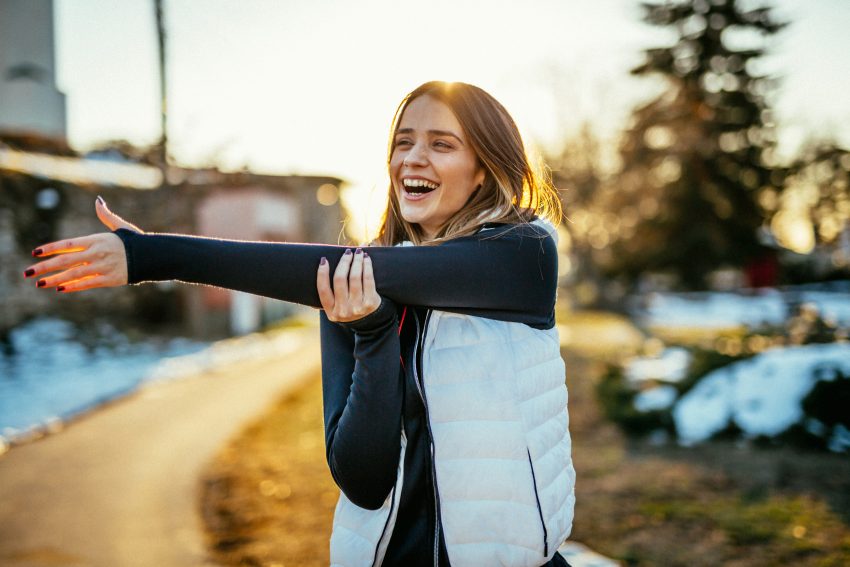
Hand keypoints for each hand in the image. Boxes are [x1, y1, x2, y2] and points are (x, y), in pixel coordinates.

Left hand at [23, 197, 142, 292]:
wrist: (154, 256)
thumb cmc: (136, 241)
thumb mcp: (120, 226)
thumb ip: (106, 215)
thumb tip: (98, 200)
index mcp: (97, 239)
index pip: (68, 244)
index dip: (50, 248)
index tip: (35, 252)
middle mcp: (97, 253)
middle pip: (65, 260)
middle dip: (44, 267)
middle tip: (28, 272)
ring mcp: (102, 267)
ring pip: (73, 274)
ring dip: (54, 279)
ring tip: (39, 284)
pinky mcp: (109, 279)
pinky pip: (87, 283)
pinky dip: (73, 286)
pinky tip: (60, 289)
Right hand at [317, 248, 380, 322]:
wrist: (371, 322)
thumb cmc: (350, 309)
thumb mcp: (336, 309)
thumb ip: (326, 297)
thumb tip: (317, 274)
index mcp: (331, 312)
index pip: (322, 290)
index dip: (322, 273)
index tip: (324, 260)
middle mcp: (343, 310)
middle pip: (339, 280)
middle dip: (343, 262)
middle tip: (347, 252)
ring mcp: (357, 307)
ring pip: (354, 277)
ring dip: (356, 261)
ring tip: (357, 252)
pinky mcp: (371, 302)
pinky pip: (367, 279)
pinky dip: (366, 266)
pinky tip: (366, 259)